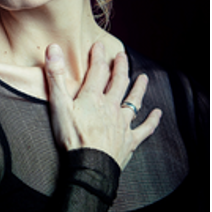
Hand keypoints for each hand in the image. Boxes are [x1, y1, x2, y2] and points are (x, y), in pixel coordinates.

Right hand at [44, 42, 161, 169]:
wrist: (90, 165)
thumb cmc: (73, 137)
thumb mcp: (58, 105)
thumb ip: (56, 77)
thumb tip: (54, 49)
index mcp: (93, 97)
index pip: (98, 71)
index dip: (98, 56)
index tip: (99, 45)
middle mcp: (111, 106)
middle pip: (119, 82)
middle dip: (120, 67)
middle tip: (122, 56)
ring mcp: (123, 123)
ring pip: (134, 101)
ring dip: (139, 88)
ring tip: (144, 77)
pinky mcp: (129, 140)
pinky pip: (144, 128)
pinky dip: (152, 120)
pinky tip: (158, 113)